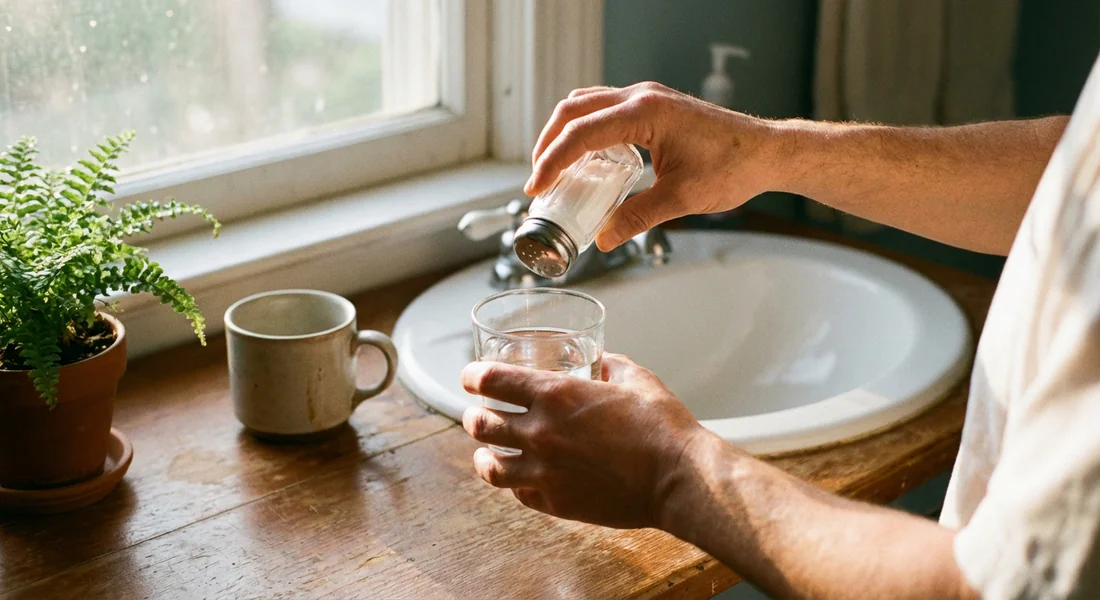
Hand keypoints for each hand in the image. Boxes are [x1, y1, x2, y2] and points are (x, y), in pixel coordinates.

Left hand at [460, 353, 706, 528]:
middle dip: (474, 415)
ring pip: (489, 466)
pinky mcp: (556, 503)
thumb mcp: (635, 379)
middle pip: (480, 424)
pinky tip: (520, 476)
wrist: (678, 478)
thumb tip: (601, 361)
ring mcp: (545, 472)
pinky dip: (514, 483)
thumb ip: (610, 365)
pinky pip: (517, 493)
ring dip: (483, 454)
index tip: (471, 376)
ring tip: (486, 451)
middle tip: (477, 413)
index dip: (473, 375)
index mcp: (555, 395)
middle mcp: (541, 433)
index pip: (491, 380)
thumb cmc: (662, 427)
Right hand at [525, 82, 781, 249]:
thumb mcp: (681, 199)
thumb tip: (604, 239)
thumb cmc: (733, 167)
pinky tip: (587, 158)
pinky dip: (586, 129)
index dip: (552, 161)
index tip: (537, 186)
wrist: (767, 151)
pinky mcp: (653, 106)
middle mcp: (642, 97)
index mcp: (645, 114)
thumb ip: (638, 217)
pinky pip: (606, 108)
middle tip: (538, 179)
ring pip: (587, 103)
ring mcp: (648, 97)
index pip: (582, 133)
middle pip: (574, 110)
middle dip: (549, 143)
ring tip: (554, 167)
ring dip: (564, 132)